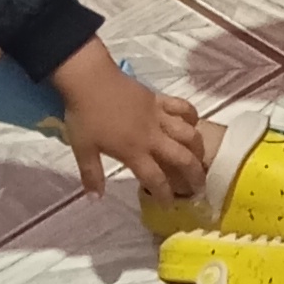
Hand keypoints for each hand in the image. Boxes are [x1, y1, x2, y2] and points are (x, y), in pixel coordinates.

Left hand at [51, 44, 207, 205]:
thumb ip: (92, 175)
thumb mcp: (83, 149)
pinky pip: (183, 108)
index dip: (165, 194)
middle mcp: (152, 137)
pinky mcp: (160, 100)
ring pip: (189, 134)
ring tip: (200, 158)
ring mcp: (159, 117)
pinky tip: (193, 124)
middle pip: (183, 158)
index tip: (169, 204)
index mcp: (134, 151)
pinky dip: (192, 116)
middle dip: (194, 175)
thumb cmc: (85, 115)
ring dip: (198, 148)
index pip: (155, 178)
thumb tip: (95, 199)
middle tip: (199, 186)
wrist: (90, 80)